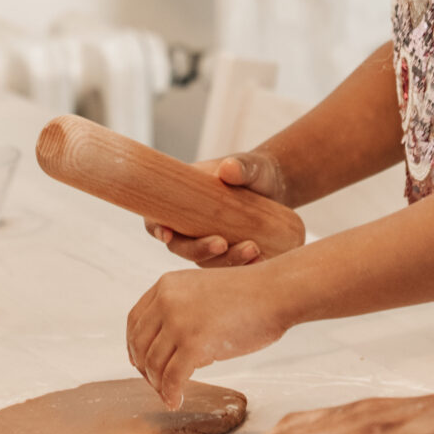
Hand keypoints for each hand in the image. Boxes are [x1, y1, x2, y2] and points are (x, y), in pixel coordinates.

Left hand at [126, 265, 290, 408]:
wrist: (277, 292)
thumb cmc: (250, 295)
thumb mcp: (201, 291)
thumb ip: (180, 310)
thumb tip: (167, 348)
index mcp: (166, 285)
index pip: (135, 321)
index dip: (135, 347)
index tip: (143, 363)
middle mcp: (166, 301)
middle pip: (139, 345)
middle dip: (146, 370)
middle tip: (158, 385)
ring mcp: (179, 322)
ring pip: (153, 364)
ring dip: (158, 385)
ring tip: (170, 395)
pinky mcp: (194, 343)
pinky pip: (172, 378)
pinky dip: (171, 394)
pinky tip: (177, 401)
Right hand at [144, 151, 289, 266]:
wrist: (277, 188)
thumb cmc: (254, 172)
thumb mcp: (249, 166)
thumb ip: (239, 167)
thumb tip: (228, 168)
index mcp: (182, 199)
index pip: (157, 218)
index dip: (156, 228)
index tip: (167, 233)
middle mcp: (190, 225)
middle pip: (181, 246)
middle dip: (199, 249)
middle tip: (222, 243)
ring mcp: (208, 241)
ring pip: (206, 260)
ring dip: (225, 260)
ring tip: (253, 249)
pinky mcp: (227, 254)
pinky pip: (228, 267)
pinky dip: (242, 266)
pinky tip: (259, 259)